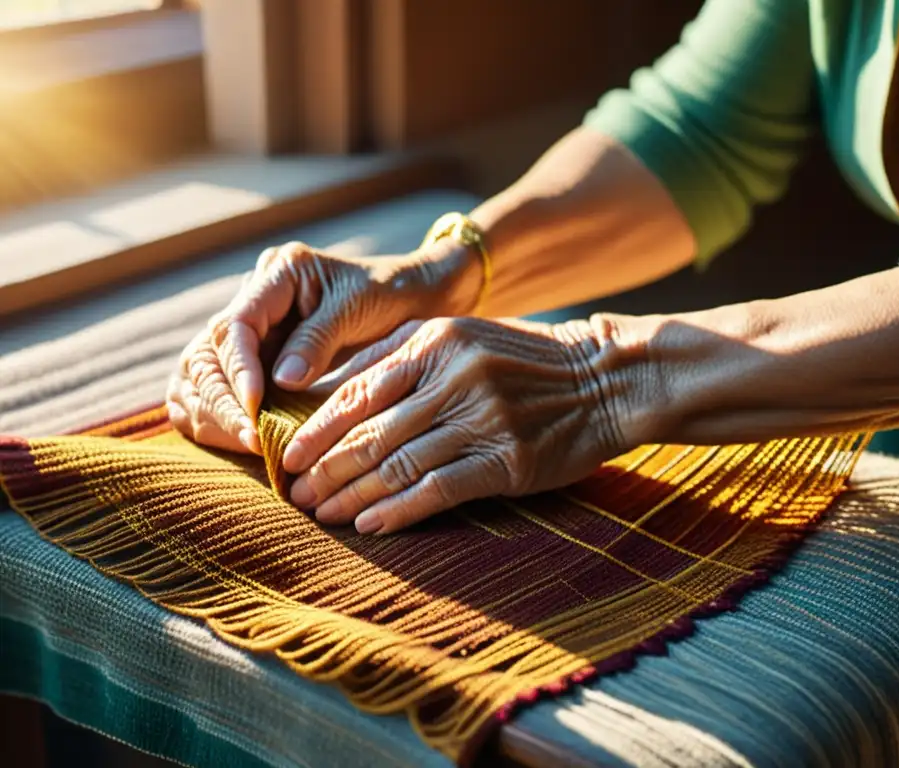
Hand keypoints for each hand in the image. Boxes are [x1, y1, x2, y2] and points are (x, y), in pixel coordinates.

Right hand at [166, 239, 482, 453]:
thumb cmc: (392, 295)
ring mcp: (255, 329)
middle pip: (209, 353)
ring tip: (247, 444)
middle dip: (223, 399)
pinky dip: (229, 416)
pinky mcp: (261, 357)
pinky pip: (225, 389)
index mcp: (278, 274)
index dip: (239, 368)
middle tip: (250, 439)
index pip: (235, 325)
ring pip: (205, 374)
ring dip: (219, 411)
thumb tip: (280, 381)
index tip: (254, 406)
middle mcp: (256, 298)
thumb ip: (318, 340)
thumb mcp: (359, 309)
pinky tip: (245, 441)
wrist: (414, 297)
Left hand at [281, 316, 637, 533]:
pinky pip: (438, 489)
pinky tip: (369, 524)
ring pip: (397, 463)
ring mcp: (481, 419)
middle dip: (325, 468)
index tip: (287, 455)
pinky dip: (398, 510)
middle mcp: (453, 377)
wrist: (605, 378)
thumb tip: (332, 391)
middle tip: (294, 494)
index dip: (316, 429)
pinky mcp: (506, 461)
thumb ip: (401, 355)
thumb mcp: (463, 335)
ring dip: (351, 494)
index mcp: (435, 341)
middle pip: (369, 432)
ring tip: (320, 514)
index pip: (357, 391)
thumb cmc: (525, 360)